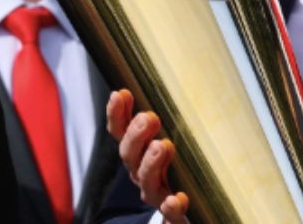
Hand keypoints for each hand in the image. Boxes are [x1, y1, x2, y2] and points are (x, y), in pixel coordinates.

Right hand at [106, 89, 189, 222]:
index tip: (120, 94)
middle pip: (131, 156)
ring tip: (163, 146)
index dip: (117, 115)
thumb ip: (159, 122)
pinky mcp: (174, 215)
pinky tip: (178, 199)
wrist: (185, 210)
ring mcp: (157, 195)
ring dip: (152, 163)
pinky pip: (170, 214)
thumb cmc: (178, 169)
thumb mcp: (168, 141)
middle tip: (150, 118)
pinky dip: (172, 207)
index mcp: (139, 155)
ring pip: (147, 181)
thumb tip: (152, 91)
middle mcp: (143, 174)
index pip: (121, 134)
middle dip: (136, 136)